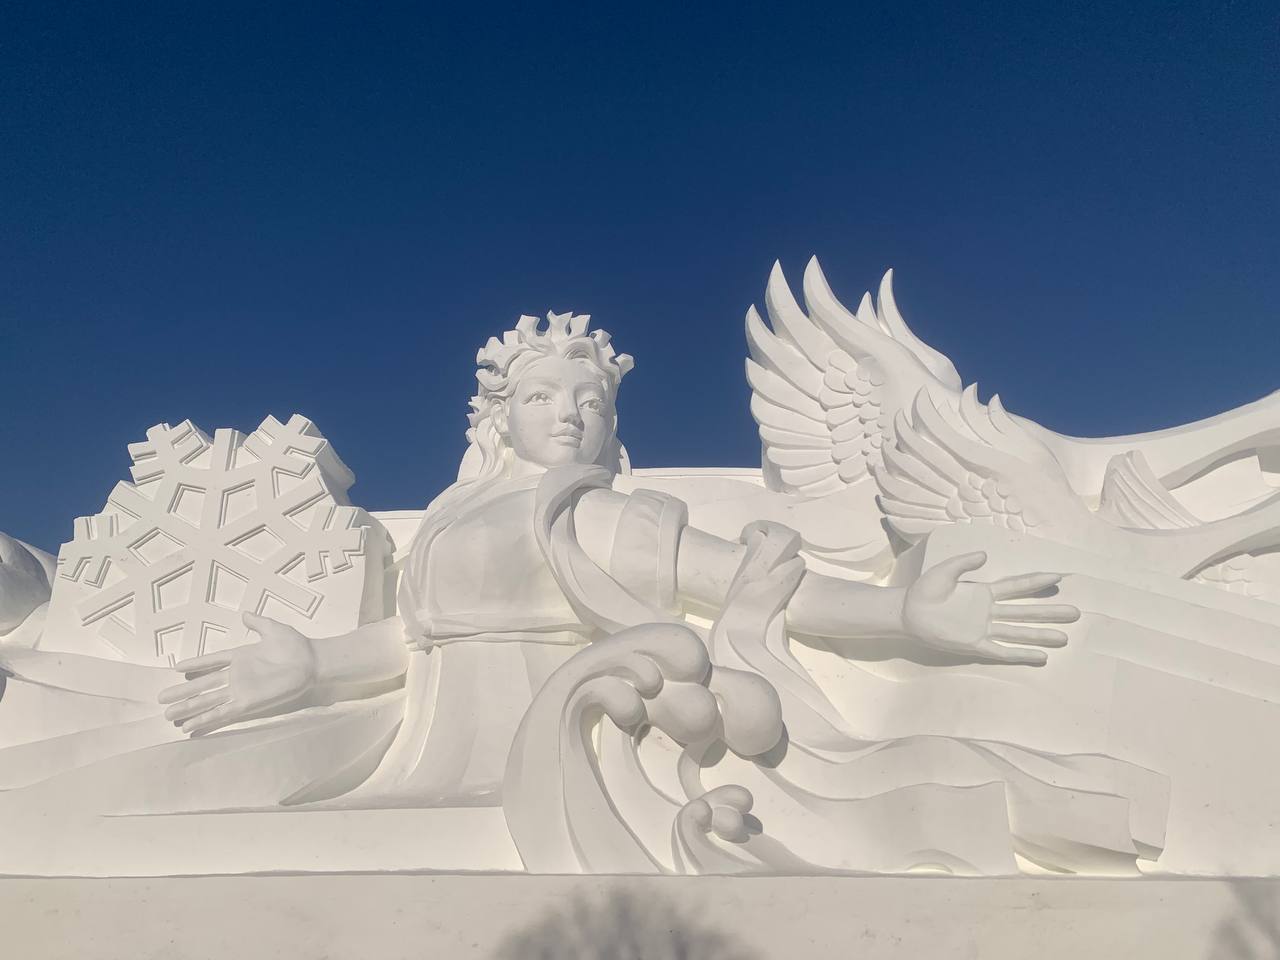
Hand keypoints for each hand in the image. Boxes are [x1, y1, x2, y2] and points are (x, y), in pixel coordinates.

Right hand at [158, 612, 322, 735]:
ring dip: (189, 709)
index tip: (175, 669)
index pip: (211, 662)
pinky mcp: (247, 703)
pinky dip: (207, 720)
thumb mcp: (273, 629)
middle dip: (182, 693)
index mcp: (241, 657)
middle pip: (202, 685)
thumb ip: (257, 622)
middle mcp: (237, 676)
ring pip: (208, 701)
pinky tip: (191, 727)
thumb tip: (244, 614)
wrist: (312, 662)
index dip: (195, 665)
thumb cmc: (296, 646)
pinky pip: (223, 713)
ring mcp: (240, 690)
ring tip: (168, 716)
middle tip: (161, 698)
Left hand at [902, 551, 1078, 665]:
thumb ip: (964, 563)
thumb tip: (985, 555)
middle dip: (1049, 612)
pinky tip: (1040, 657)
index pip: (1016, 586)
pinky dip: (1021, 654)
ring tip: (1065, 637)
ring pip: (1019, 632)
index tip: (1058, 576)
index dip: (1036, 582)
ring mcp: (984, 628)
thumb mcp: (945, 571)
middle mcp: (989, 611)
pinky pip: (1002, 651)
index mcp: (984, 592)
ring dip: (1041, 635)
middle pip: (1025, 611)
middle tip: (1075, 613)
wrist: (908, 612)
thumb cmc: (924, 591)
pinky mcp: (975, 644)